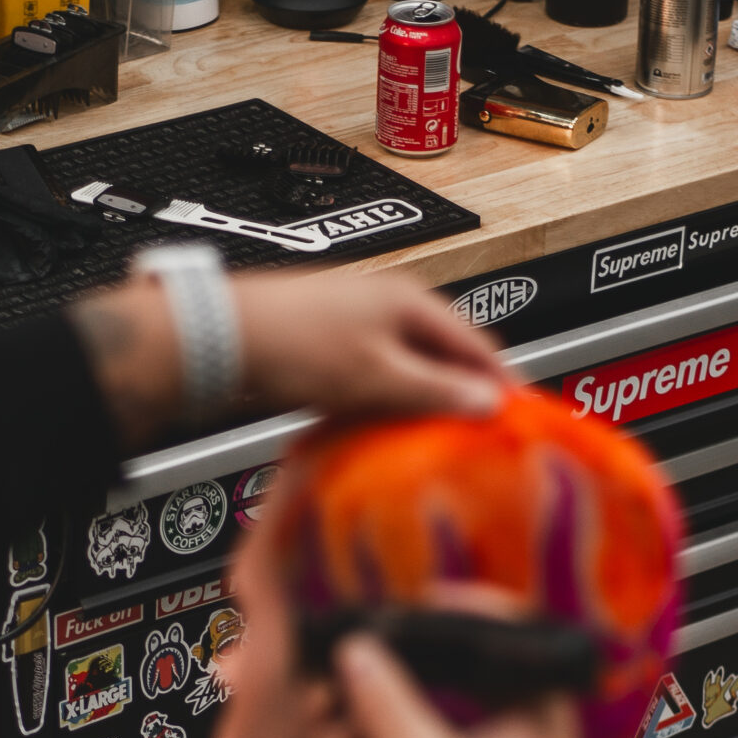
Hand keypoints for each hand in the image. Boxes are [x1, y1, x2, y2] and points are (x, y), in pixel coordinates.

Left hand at [67, 268, 506, 452]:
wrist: (219, 338)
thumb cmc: (294, 344)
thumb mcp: (379, 377)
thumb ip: (436, 390)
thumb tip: (485, 401)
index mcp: (411, 300)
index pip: (478, 342)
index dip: (502, 381)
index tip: (519, 414)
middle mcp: (386, 302)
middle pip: (444, 353)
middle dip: (462, 391)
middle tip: (477, 433)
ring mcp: (355, 319)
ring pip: (407, 364)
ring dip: (420, 398)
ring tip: (430, 437)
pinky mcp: (326, 340)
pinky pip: (374, 372)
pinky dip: (385, 398)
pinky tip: (378, 424)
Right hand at [333, 627, 582, 737]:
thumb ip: (384, 696)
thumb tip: (361, 649)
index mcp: (542, 720)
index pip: (514, 632)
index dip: (458, 610)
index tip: (412, 605)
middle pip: (461, 675)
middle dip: (390, 676)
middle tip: (344, 672)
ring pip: (435, 717)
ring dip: (374, 716)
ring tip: (326, 732)